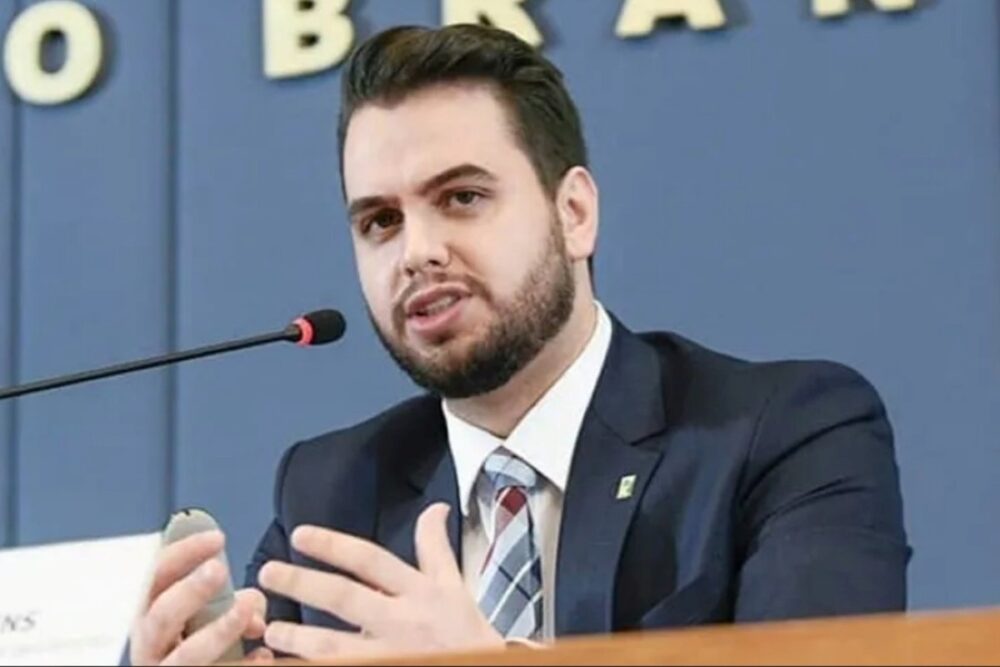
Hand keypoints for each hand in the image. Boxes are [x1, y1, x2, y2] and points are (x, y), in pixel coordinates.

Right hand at [129, 530, 273, 664]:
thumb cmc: (198, 644)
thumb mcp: (203, 615)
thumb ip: (224, 599)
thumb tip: (252, 601)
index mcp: (151, 614)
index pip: (157, 576)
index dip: (184, 553)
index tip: (216, 537)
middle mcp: (151, 644)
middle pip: (162, 615)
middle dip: (190, 590)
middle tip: (218, 569)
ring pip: (187, 653)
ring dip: (220, 630)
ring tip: (249, 615)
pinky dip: (242, 664)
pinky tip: (262, 655)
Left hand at [258, 503, 504, 659]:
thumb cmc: (466, 634)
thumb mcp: (454, 586)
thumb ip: (436, 547)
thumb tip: (435, 508)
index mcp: (417, 591)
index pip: (371, 561)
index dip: (334, 546)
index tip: (300, 535)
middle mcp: (400, 621)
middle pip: (345, 598)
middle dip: (304, 583)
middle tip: (268, 572)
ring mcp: (389, 655)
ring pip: (334, 646)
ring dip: (299, 638)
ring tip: (271, 629)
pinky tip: (286, 665)